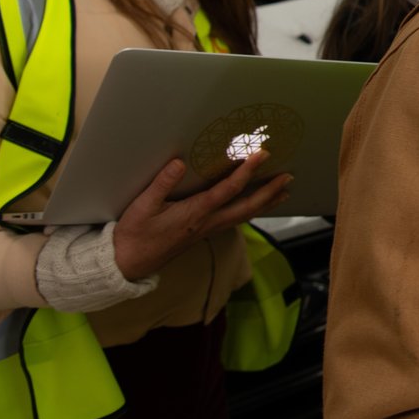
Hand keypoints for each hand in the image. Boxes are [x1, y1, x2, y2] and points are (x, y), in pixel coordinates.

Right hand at [112, 152, 289, 280]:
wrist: (129, 263)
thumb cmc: (135, 234)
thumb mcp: (143, 206)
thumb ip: (162, 184)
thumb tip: (179, 162)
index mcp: (195, 213)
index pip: (228, 190)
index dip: (246, 172)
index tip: (262, 155)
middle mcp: (208, 222)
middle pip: (247, 207)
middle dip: (269, 192)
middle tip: (288, 177)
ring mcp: (208, 230)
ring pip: (244, 216)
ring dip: (265, 203)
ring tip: (284, 191)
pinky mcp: (204, 233)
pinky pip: (235, 221)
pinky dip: (251, 211)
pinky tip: (257, 207)